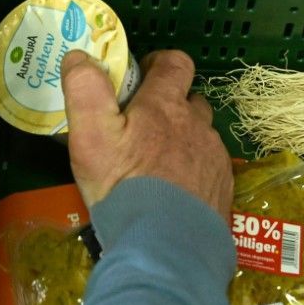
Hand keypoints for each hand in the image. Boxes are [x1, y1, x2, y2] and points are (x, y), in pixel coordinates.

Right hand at [62, 49, 232, 215]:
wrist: (167, 248)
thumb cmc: (124, 188)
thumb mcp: (91, 137)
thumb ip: (85, 91)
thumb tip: (80, 56)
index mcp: (165, 106)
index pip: (175, 63)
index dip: (159, 62)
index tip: (142, 75)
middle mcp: (197, 125)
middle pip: (189, 100)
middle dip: (169, 105)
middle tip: (141, 128)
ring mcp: (214, 158)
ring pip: (200, 135)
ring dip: (182, 140)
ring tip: (156, 167)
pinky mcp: (223, 189)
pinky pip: (209, 168)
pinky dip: (193, 172)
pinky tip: (174, 195)